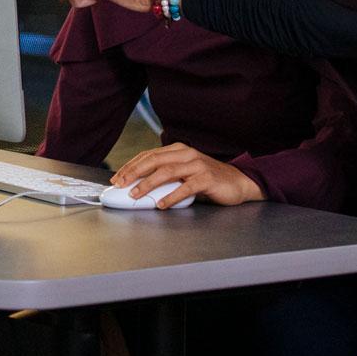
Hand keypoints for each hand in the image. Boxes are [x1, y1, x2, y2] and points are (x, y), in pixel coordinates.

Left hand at [113, 142, 262, 207]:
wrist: (238, 182)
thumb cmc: (208, 180)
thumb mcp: (185, 173)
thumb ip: (167, 175)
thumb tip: (139, 186)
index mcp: (178, 150)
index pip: (149, 155)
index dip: (131, 166)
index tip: (117, 177)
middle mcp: (186, 154)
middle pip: (154, 160)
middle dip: (134, 172)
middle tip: (120, 184)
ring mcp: (197, 165)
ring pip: (167, 172)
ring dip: (148, 184)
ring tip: (136, 195)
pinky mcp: (207, 178)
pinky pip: (186, 187)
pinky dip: (171, 196)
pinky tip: (161, 205)